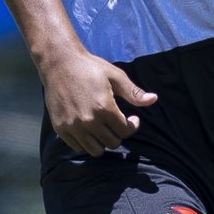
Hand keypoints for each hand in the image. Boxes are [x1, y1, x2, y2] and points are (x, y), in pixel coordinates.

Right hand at [42, 49, 156, 155]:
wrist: (59, 63)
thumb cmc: (90, 67)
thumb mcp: (115, 76)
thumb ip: (134, 92)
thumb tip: (154, 99)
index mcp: (104, 108)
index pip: (125, 132)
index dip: (132, 126)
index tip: (132, 118)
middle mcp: (88, 121)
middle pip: (112, 143)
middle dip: (118, 134)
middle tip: (117, 122)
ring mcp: (73, 126)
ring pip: (96, 150)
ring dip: (103, 142)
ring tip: (104, 129)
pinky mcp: (60, 128)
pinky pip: (78, 147)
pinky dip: (86, 142)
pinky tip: (89, 130)